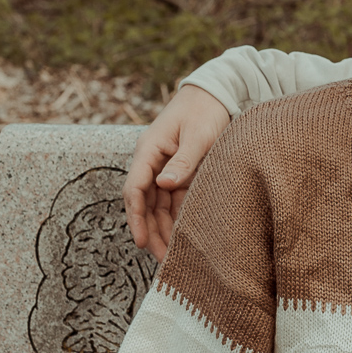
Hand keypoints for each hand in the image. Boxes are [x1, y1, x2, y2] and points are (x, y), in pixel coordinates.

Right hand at [123, 85, 230, 260]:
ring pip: (158, 205)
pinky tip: (183, 236)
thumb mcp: (198, 135)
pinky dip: (177, 217)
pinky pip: (173, 199)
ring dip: (163, 228)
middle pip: (145, 203)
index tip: (142, 241)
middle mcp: (152, 162)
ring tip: (171, 255)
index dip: (136, 217)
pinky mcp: (179, 171)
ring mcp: (164, 167)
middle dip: (150, 231)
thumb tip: (163, 185)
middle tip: (161, 260)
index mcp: (149, 151)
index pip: (135, 189)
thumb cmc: (205, 110)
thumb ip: (183, 161)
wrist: (216, 93)